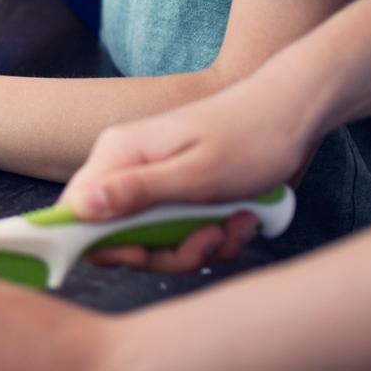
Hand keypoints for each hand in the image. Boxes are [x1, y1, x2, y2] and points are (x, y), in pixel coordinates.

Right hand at [58, 75, 310, 272]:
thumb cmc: (250, 138)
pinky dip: (215, 238)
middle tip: (210, 239)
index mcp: (119, 154)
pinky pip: (182, 236)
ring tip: (235, 224)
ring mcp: (156, 183)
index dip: (100, 243)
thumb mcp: (195, 175)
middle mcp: (130, 169)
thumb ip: (134, 194)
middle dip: (167, 252)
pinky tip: (243, 219)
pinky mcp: (181, 197)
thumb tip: (77, 209)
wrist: (295, 116)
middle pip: (118, 237)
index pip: (75, 210)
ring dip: (199, 246)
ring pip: (154, 243)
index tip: (142, 254)